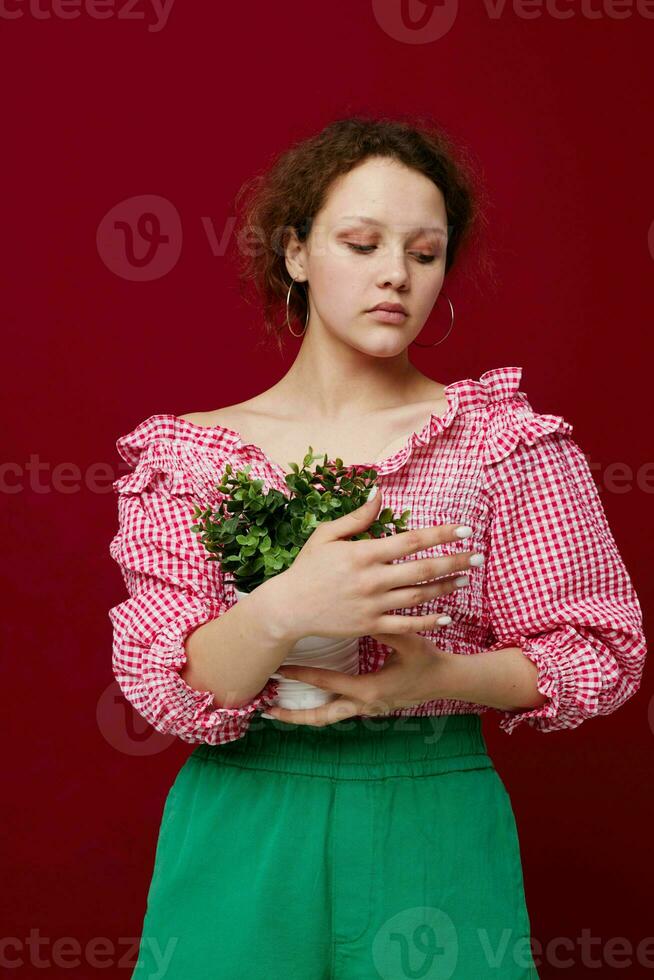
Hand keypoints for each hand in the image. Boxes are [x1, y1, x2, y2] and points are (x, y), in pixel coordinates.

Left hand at [262, 632, 452, 726]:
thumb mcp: (408, 642)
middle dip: (293, 713)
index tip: (280, 670)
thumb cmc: (428, 660)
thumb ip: (385, 628)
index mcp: (369, 690)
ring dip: (304, 714)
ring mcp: (367, 710)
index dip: (301, 675)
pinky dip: (321, 709)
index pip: (327, 682)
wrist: (446, 681)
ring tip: (279, 710)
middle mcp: (364, 705)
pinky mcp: (370, 709)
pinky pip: (339, 712)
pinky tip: (309, 701)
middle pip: (321, 716)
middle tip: (267, 709)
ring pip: (329, 718)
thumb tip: (362, 612)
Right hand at [271, 488, 479, 641]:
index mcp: (363, 553)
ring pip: (419, 596)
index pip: (411, 541)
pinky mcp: (370, 626)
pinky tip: (448, 616)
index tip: (463, 530)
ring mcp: (372, 605)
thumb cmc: (307, 568)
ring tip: (465, 579)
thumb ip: (358, 518)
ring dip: (446, 587)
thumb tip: (380, 494)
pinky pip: (406, 625)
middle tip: (478, 556)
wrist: (288, 608)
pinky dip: (429, 621)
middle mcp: (372, 579)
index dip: (440, 534)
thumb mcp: (326, 536)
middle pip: (423, 569)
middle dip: (454, 561)